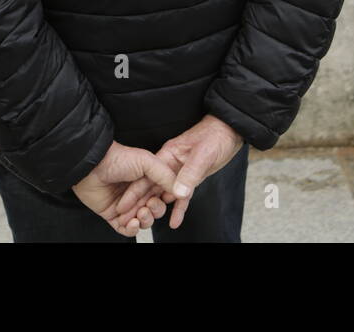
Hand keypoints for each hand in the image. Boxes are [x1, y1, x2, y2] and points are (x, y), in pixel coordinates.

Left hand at [71, 141, 177, 236]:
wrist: (92, 166)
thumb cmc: (116, 159)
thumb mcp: (147, 161)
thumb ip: (165, 175)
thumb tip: (181, 190)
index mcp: (148, 181)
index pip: (164, 196)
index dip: (166, 201)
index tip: (166, 199)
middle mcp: (139, 194)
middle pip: (156, 211)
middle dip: (155, 211)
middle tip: (149, 204)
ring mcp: (127, 205)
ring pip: (143, 222)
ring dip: (145, 220)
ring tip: (139, 213)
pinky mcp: (114, 216)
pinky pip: (127, 230)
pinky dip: (132, 229)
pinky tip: (132, 222)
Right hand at [116, 114, 243, 228]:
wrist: (230, 131)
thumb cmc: (215, 135)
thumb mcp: (203, 154)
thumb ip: (190, 173)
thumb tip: (178, 193)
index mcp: (168, 154)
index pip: (147, 175)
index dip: (135, 191)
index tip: (123, 205)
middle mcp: (171, 165)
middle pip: (152, 187)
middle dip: (142, 203)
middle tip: (130, 220)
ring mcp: (180, 173)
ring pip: (165, 194)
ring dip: (157, 207)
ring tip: (147, 223)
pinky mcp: (192, 180)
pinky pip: (183, 197)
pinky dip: (179, 209)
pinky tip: (174, 221)